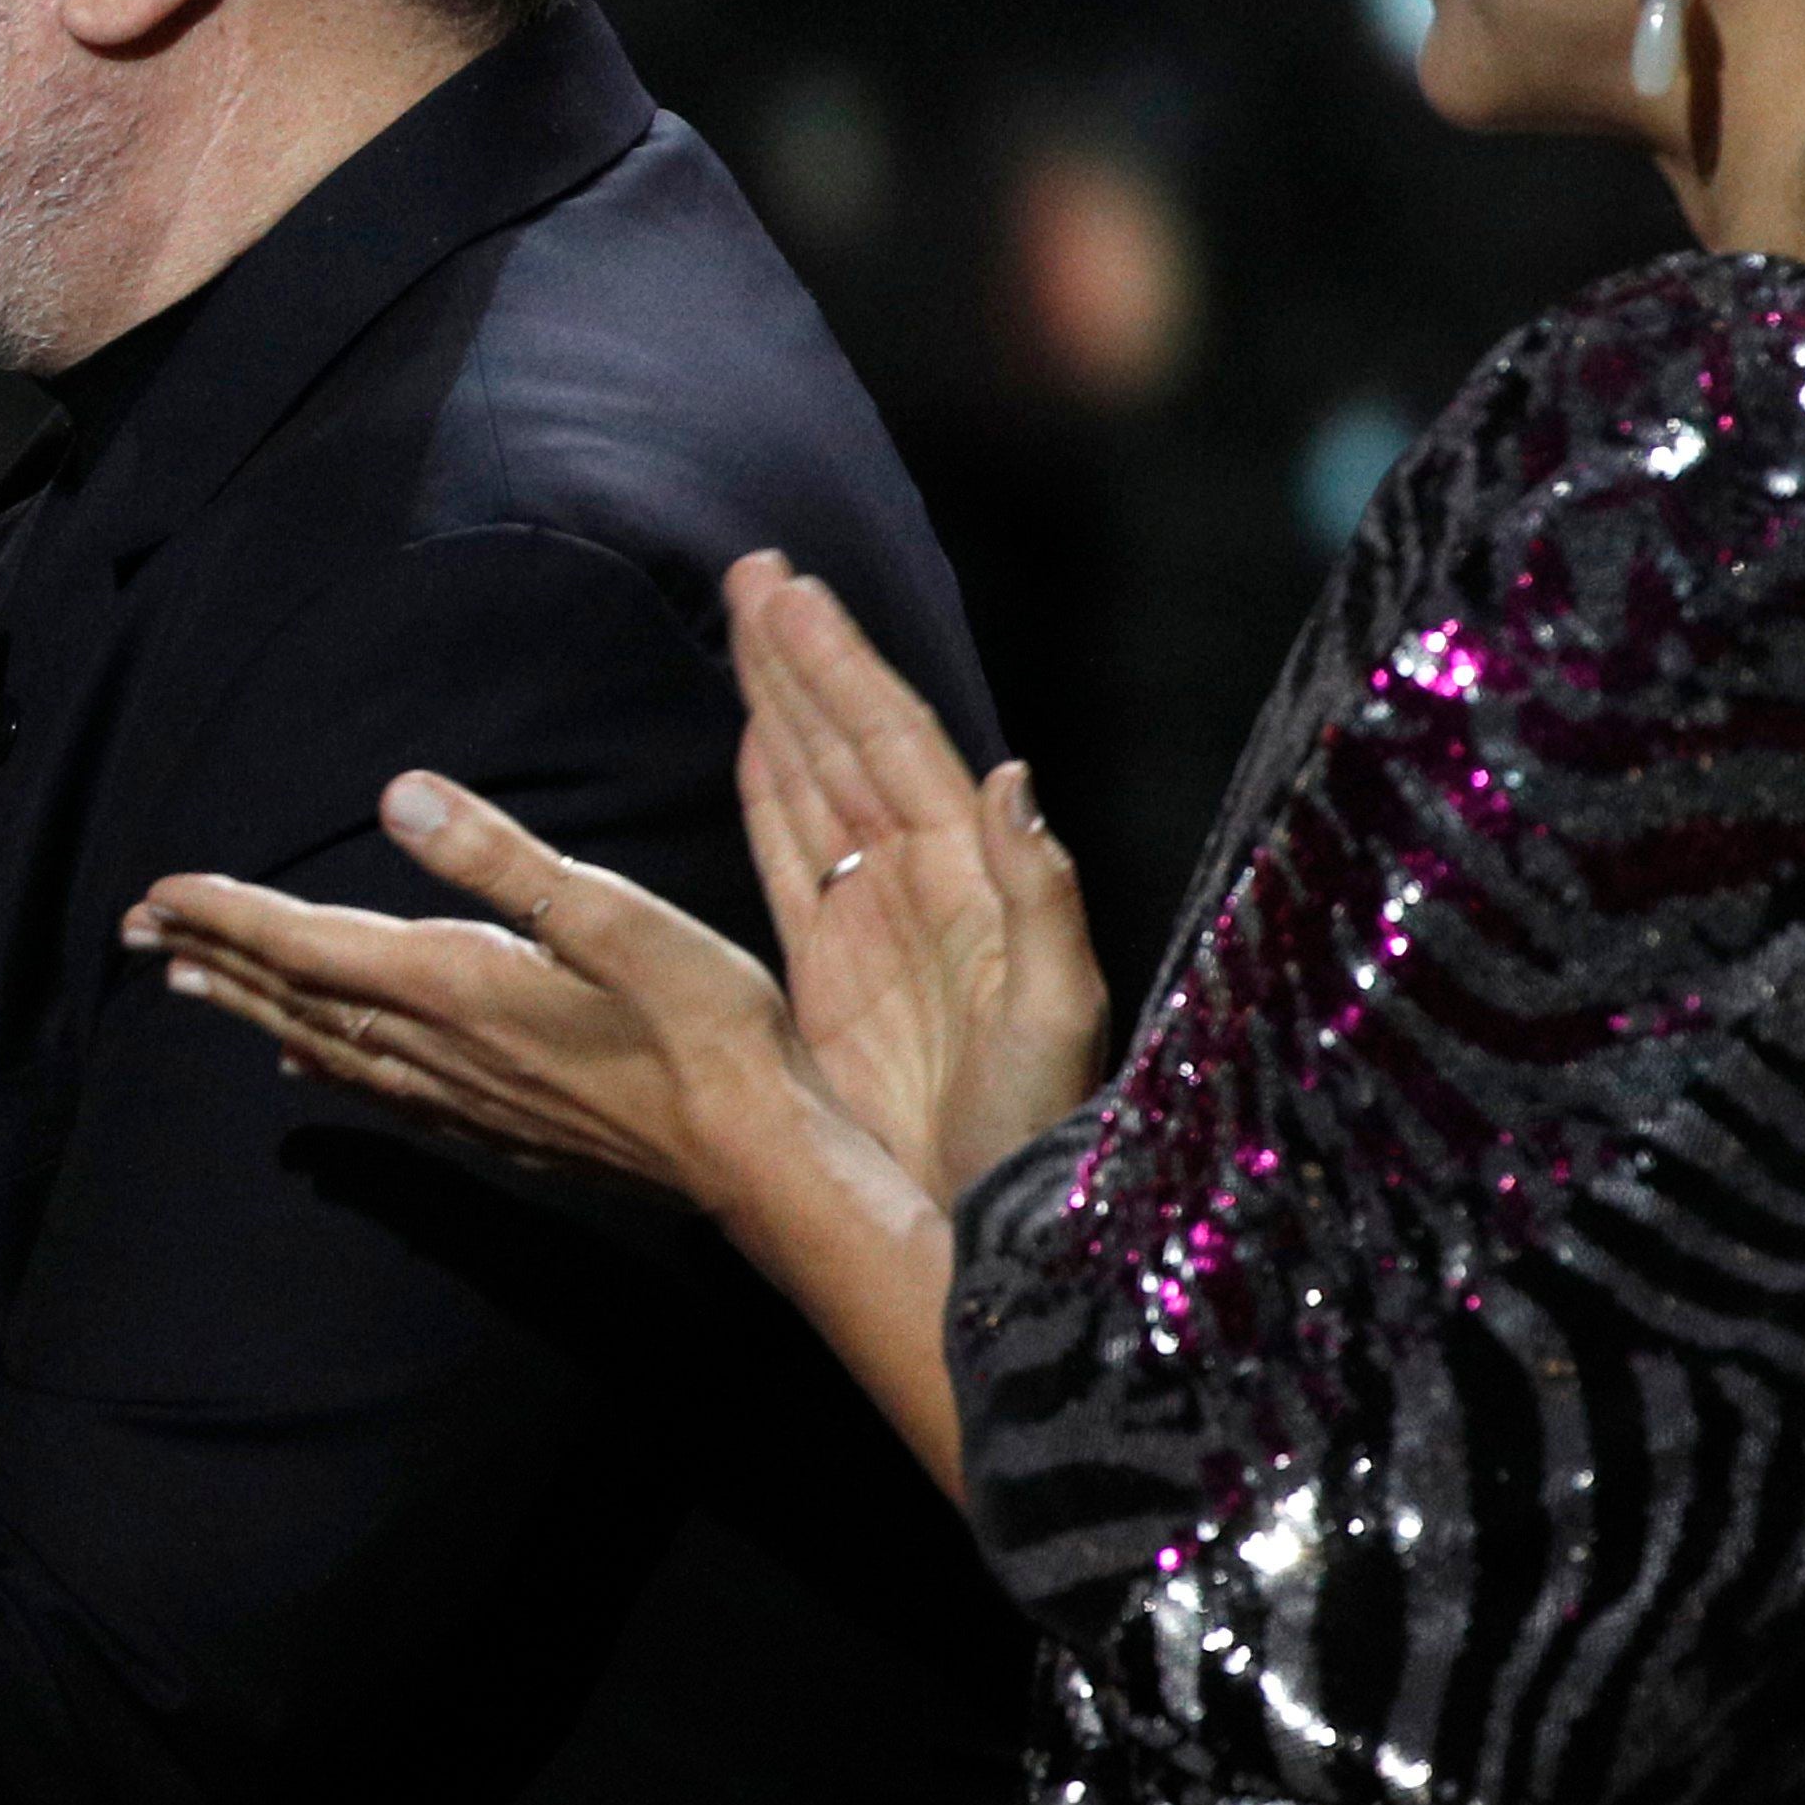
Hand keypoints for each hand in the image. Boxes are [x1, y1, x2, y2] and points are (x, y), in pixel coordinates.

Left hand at [124, 772, 823, 1211]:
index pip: (307, 944)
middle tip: (135, 930)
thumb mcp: (614, 917)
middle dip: (211, 956)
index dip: (228, 913)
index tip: (158, 890)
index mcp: (455, 986)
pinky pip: (374, 1089)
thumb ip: (500, 857)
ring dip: (249, 1007)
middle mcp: (438, 1049)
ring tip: (187, 981)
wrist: (761, 1160)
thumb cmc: (708, 1029)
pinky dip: (320, 1062)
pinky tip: (301, 1063)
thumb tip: (398, 793)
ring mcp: (464, 1097)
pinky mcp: (496, 1127)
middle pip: (295, 996)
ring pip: (323, 1043)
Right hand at [720, 556, 1102, 1198]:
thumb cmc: (1040, 1135)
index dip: (842, 668)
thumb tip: (1009, 775)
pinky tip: (755, 737)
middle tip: (754, 573)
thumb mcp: (1057, 1016)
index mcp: (970, 878)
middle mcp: (921, 882)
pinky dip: (770, 792)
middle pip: (851, 743)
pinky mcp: (832, 974)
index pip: (896, 745)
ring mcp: (876, 922)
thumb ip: (1040, 894)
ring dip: (782, 703)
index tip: (790, 595)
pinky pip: (793, 858)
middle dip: (802, 658)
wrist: (997, 1230)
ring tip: (746, 622)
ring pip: (816, 784)